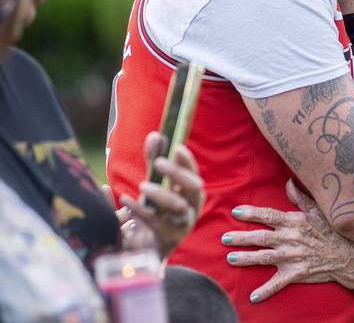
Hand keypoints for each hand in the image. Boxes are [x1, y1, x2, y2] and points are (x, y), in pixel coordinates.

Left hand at [118, 132, 204, 258]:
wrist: (143, 252)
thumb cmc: (151, 214)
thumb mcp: (152, 185)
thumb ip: (153, 162)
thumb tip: (155, 135)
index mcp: (190, 195)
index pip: (194, 174)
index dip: (188, 161)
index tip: (176, 147)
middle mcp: (191, 208)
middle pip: (194, 188)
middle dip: (178, 173)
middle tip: (159, 162)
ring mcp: (182, 225)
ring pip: (179, 206)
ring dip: (162, 193)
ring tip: (142, 185)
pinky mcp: (167, 239)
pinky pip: (156, 222)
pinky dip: (141, 209)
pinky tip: (125, 198)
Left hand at [223, 179, 353, 302]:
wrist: (349, 255)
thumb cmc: (333, 230)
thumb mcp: (319, 210)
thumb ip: (301, 197)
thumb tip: (288, 181)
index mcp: (294, 222)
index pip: (268, 215)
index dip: (252, 213)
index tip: (236, 211)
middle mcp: (290, 239)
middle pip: (260, 237)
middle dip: (241, 238)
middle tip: (224, 238)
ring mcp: (292, 257)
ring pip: (263, 257)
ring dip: (246, 259)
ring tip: (231, 258)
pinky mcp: (296, 273)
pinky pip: (278, 283)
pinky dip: (265, 291)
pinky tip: (253, 296)